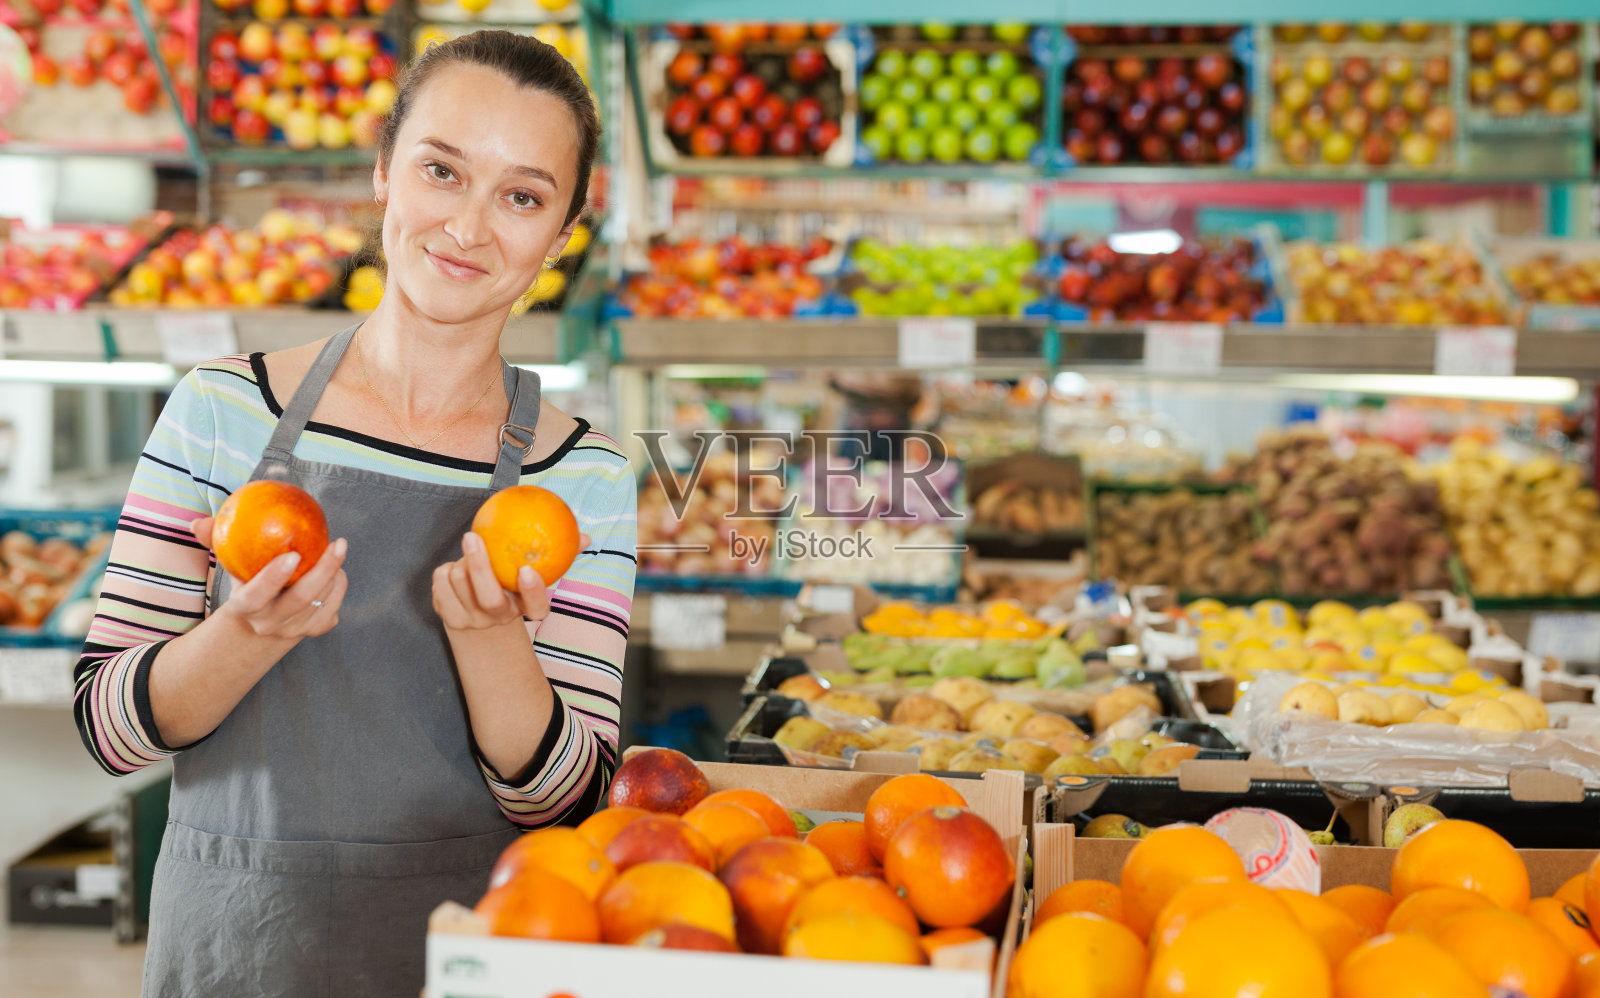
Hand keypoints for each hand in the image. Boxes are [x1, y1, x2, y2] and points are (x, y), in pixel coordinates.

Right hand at [194, 516, 348, 639]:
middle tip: (337, 543)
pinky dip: (339, 587)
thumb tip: (198, 523)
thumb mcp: (230, 568)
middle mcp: (270, 622)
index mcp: (246, 606)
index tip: (292, 555)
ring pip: (322, 601)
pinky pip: (334, 609)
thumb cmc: (245, 584)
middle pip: (300, 599)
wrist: (259, 627)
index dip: (273, 577)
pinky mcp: (314, 631)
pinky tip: (337, 570)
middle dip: (323, 571)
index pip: (256, 596)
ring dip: (334, 574)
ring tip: (335, 550)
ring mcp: (294, 630)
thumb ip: (216, 542)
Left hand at [432, 531, 590, 631]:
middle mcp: (499, 619)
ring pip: (459, 581)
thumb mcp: (537, 577)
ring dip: (462, 561)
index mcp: (525, 610)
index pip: (536, 607)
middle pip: (489, 598)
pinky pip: (440, 583)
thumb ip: (559, 557)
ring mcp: (471, 621)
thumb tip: (586, 537)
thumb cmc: (513, 589)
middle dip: (479, 566)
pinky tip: (454, 568)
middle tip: (473, 536)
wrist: (480, 625)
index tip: (527, 570)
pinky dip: (445, 570)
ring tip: (470, 553)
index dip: (533, 591)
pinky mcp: (447, 616)